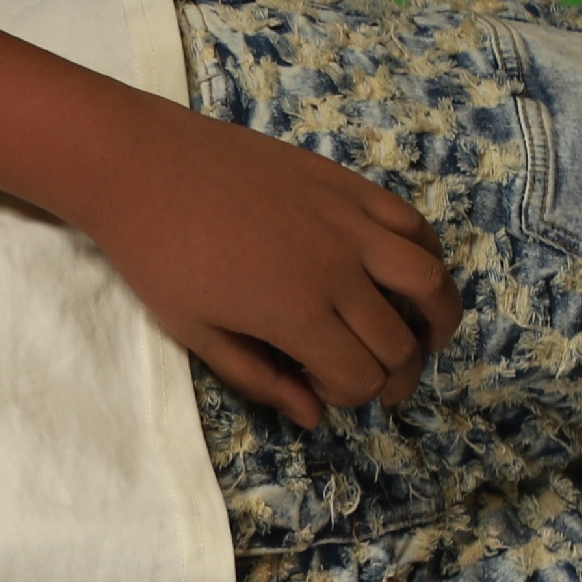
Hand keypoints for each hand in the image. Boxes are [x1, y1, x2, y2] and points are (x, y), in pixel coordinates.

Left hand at [74, 109, 463, 425]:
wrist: (142, 166)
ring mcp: (348, 222)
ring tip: (431, 338)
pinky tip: (412, 275)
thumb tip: (312, 415)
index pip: (360, 377)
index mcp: (296, 314)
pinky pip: (413, 224)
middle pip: (398, 342)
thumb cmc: (157, 255)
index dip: (348, 396)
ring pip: (429, 282)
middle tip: (379, 383)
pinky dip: (427, 255)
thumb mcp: (195, 332)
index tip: (320, 387)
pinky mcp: (347, 185)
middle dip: (394, 375)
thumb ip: (258, 378)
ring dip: (440, 319)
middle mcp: (337, 270)